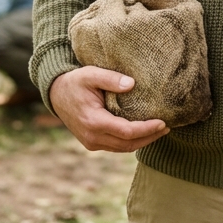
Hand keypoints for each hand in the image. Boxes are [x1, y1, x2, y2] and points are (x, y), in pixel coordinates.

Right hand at [49, 67, 169, 152]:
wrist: (56, 94)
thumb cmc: (75, 82)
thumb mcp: (91, 74)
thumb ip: (111, 78)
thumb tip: (132, 84)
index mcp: (93, 121)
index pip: (127, 131)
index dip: (147, 129)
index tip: (162, 122)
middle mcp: (92, 137)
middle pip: (128, 144)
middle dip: (149, 138)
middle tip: (166, 127)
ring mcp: (91, 143)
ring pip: (123, 148)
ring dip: (142, 142)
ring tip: (158, 131)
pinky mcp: (92, 143)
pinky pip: (116, 146)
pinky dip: (131, 142)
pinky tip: (142, 133)